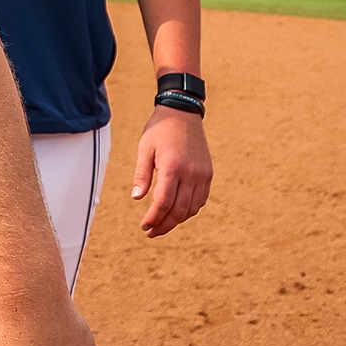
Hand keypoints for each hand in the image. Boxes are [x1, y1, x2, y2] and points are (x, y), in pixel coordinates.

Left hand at [130, 106, 212, 237]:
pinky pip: (201, 199)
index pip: (164, 202)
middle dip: (164, 225)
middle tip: (150, 232)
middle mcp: (191, 173)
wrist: (183, 113)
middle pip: (179, 210)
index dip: (154, 218)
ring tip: (162, 224)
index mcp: (173, 167)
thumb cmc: (159, 130)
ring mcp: (202, 174)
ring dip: (177, 220)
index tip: (144, 227)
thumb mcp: (144, 149)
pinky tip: (176, 212)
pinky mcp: (208, 173)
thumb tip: (137, 199)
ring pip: (192, 208)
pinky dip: (189, 210)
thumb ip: (141, 175)